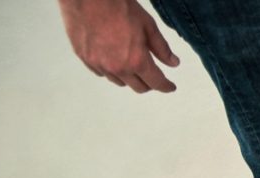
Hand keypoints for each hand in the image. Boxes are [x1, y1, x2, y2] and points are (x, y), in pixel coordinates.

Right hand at [58, 0, 179, 92]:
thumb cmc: (117, 6)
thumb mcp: (148, 25)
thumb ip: (161, 48)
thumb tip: (173, 63)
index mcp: (136, 60)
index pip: (156, 82)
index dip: (166, 86)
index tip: (170, 87)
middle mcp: (118, 68)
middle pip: (139, 87)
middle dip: (149, 83)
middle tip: (153, 75)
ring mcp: (100, 65)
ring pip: (120, 82)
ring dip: (129, 77)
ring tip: (131, 64)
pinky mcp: (85, 59)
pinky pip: (102, 73)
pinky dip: (111, 71)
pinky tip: (113, 59)